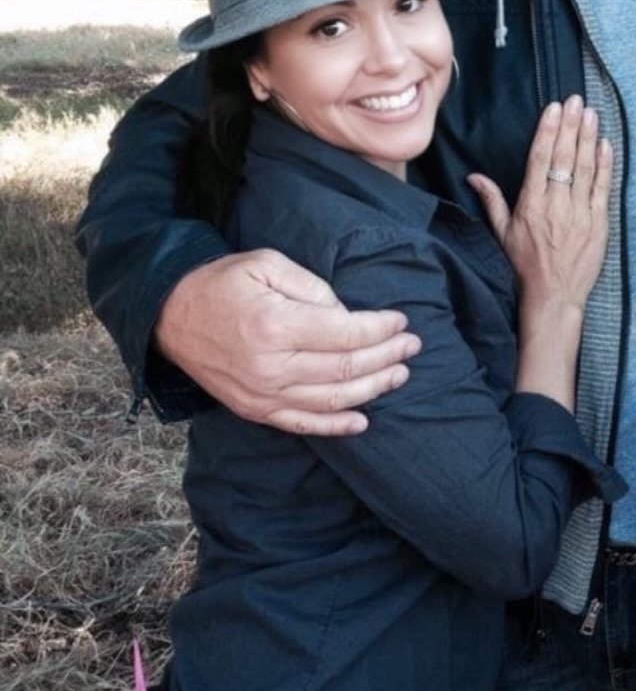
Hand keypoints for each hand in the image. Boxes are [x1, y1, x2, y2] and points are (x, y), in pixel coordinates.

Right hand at [155, 250, 420, 434]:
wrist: (169, 315)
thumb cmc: (222, 283)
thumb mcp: (267, 263)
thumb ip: (313, 288)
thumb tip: (347, 315)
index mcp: (276, 325)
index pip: (347, 334)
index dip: (380, 329)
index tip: (402, 321)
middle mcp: (272, 366)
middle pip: (346, 368)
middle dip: (386, 357)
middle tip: (412, 346)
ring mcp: (263, 394)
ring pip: (332, 400)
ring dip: (373, 388)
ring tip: (399, 374)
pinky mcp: (255, 410)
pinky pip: (303, 424)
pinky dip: (336, 426)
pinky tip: (363, 420)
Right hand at [468, 96, 611, 314]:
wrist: (552, 297)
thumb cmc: (524, 266)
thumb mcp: (502, 233)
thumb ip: (491, 201)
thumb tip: (474, 176)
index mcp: (530, 205)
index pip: (539, 160)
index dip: (547, 131)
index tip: (553, 109)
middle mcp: (555, 206)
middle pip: (564, 158)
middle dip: (570, 126)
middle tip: (575, 100)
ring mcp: (579, 214)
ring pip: (585, 169)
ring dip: (588, 138)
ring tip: (590, 114)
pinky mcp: (598, 224)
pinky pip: (603, 189)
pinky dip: (605, 165)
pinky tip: (605, 144)